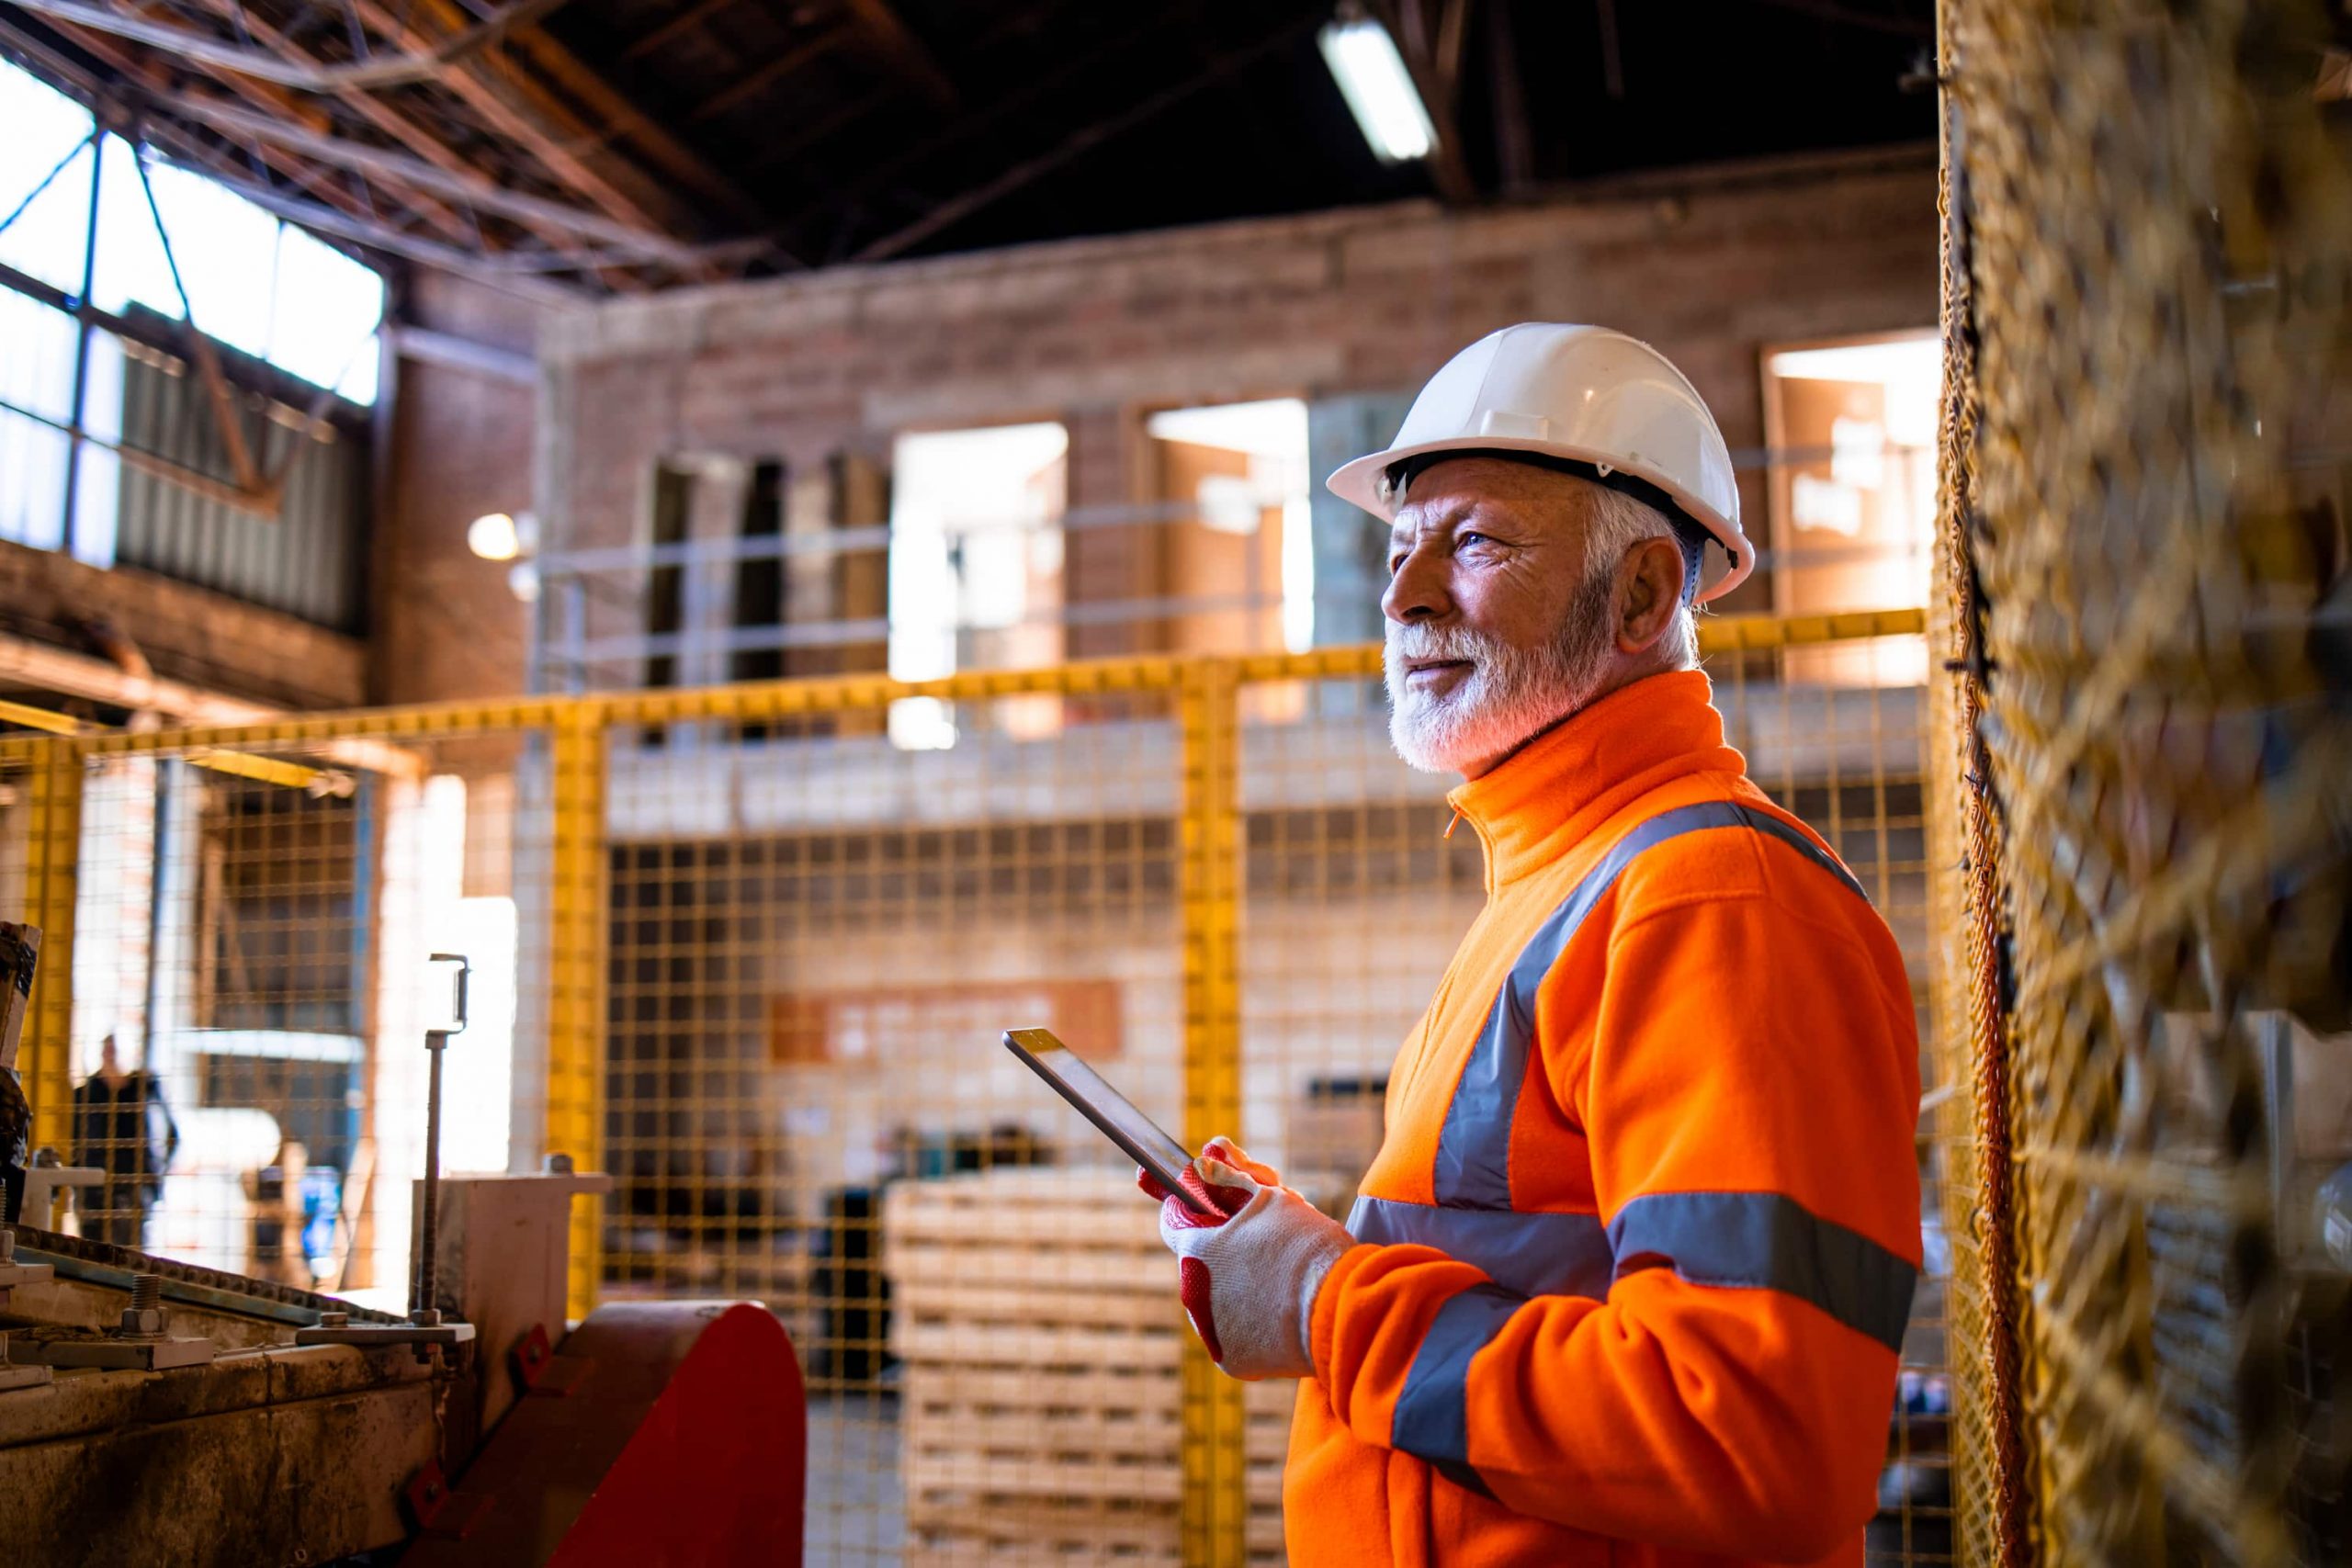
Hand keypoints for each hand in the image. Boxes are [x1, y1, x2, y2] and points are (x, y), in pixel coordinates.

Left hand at [1139, 1137, 1352, 1380]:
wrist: (1342, 1307)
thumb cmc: (1307, 1246)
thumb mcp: (1271, 1198)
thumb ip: (1233, 1175)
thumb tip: (1210, 1150)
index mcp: (1195, 1249)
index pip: (1174, 1223)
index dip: (1195, 1211)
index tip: (1216, 1210)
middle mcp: (1192, 1293)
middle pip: (1200, 1264)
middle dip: (1225, 1252)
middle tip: (1267, 1246)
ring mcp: (1210, 1331)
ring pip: (1217, 1300)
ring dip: (1238, 1288)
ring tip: (1281, 1280)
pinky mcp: (1233, 1360)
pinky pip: (1235, 1334)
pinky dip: (1253, 1324)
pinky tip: (1283, 1312)